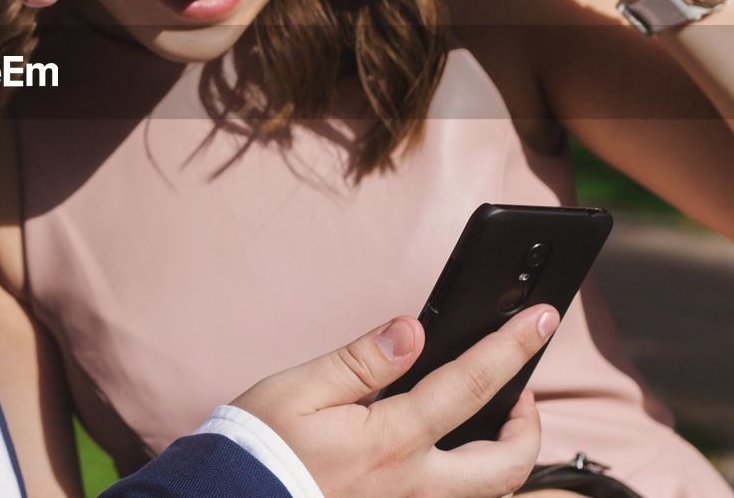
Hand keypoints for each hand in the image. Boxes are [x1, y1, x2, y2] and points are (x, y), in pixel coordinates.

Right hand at [232, 303, 558, 497]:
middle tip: (519, 390)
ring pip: (489, 496)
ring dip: (505, 458)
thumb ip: (360, 360)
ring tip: (492, 424)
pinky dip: (469, 484)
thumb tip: (413, 330)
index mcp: (390, 442)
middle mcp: (413, 487)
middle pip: (507, 464)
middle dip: (530, 423)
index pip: (470, 384)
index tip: (540, 318)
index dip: (511, 347)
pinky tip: (448, 461)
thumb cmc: (258, 449)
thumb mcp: (298, 390)